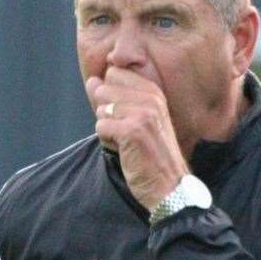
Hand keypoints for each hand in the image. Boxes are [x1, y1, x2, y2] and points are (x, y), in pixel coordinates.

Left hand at [85, 68, 188, 210]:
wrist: (169, 185)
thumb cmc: (151, 154)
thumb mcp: (137, 119)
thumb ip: (114, 97)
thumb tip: (92, 81)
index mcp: (154, 91)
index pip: (114, 74)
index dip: (111, 97)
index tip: (127, 117)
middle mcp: (151, 98)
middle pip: (104, 90)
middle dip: (107, 113)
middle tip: (126, 132)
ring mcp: (143, 113)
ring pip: (101, 109)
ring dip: (108, 129)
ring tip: (127, 142)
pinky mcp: (132, 131)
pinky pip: (100, 126)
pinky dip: (107, 141)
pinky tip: (125, 150)